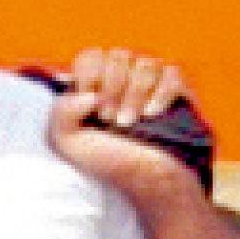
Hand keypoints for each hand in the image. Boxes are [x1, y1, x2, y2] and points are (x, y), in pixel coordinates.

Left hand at [48, 48, 197, 198]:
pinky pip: (172, 73)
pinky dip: (160, 93)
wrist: (151, 183)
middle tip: (110, 120)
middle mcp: (124, 79)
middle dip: (112, 89)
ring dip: (134, 94)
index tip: (91, 107)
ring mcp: (153, 83)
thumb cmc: (109, 163)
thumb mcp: (67, 143)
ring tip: (129, 123)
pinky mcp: (180, 91)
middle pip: (118, 55)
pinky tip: (152, 115)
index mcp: (96, 85)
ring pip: (146, 63)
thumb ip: (60, 113)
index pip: (91, 56)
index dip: (89, 76)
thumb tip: (89, 94)